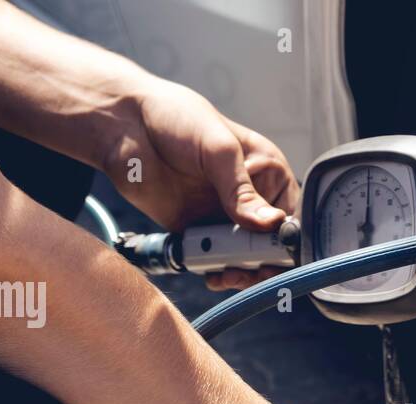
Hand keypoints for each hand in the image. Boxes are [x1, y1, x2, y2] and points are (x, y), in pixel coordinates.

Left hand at [102, 78, 299, 289]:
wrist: (123, 125)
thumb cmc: (175, 119)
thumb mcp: (218, 149)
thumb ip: (242, 190)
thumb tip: (273, 224)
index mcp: (268, 173)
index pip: (291, 216)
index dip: (287, 239)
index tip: (273, 254)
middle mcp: (250, 198)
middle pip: (272, 245)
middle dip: (265, 262)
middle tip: (248, 268)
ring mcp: (224, 217)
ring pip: (246, 260)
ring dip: (241, 272)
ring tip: (227, 272)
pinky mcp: (198, 232)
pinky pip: (215, 261)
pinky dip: (217, 271)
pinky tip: (211, 272)